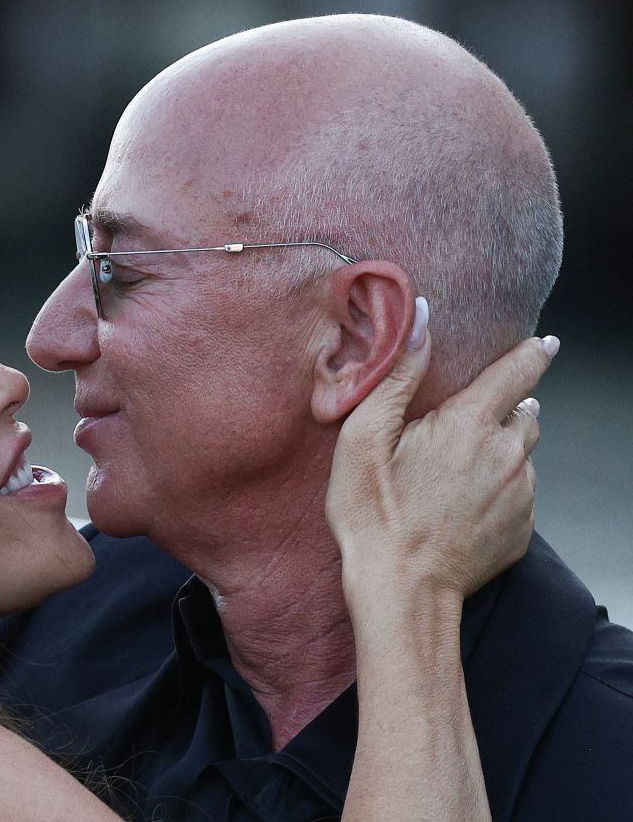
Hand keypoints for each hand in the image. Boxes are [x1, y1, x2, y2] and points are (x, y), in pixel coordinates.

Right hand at [326, 297, 556, 614]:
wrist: (402, 589)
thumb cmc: (373, 513)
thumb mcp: (364, 436)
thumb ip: (397, 373)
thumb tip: (419, 317)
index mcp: (470, 424)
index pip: (518, 372)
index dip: (532, 353)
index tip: (543, 343)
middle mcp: (507, 454)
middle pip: (524, 414)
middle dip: (504, 409)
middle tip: (464, 424)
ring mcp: (521, 494)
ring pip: (522, 455)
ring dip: (500, 451)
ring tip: (457, 469)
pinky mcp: (522, 530)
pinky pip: (519, 495)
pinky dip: (499, 490)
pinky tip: (462, 504)